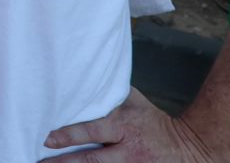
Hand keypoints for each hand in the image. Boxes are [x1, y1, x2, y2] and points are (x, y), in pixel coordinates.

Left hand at [43, 88, 217, 160]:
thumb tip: (82, 76)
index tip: (47, 139)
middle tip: (39, 162)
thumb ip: (109, 95)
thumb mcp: (134, 103)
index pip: (92, 131)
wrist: (190, 147)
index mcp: (124, 127)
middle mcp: (127, 151)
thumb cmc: (154, 121)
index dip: (69, 136)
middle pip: (91, 160)